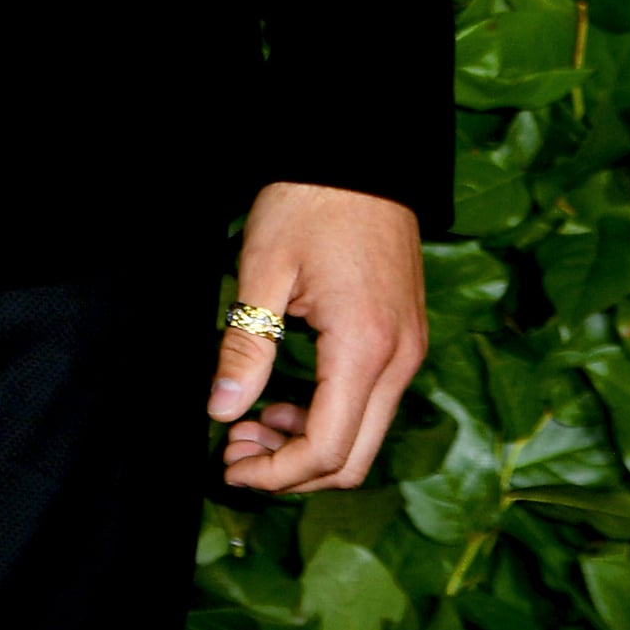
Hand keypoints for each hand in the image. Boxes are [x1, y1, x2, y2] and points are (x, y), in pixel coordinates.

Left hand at [207, 179, 425, 494]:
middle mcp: (399, 359)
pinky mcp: (405, 337)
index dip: (275, 475)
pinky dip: (329, 418)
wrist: (360, 154)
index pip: (325, 450)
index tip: (228, 468)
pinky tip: (285, 402)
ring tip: (249, 427)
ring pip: (364, 436)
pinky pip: (372, 403)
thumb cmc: (310, 200)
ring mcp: (408, 350)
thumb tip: (221, 412)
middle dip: (291, 472)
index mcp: (364, 347)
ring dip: (308, 447)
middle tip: (235, 451)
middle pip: (352, 460)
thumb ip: (246, 347)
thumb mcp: (264, 270)